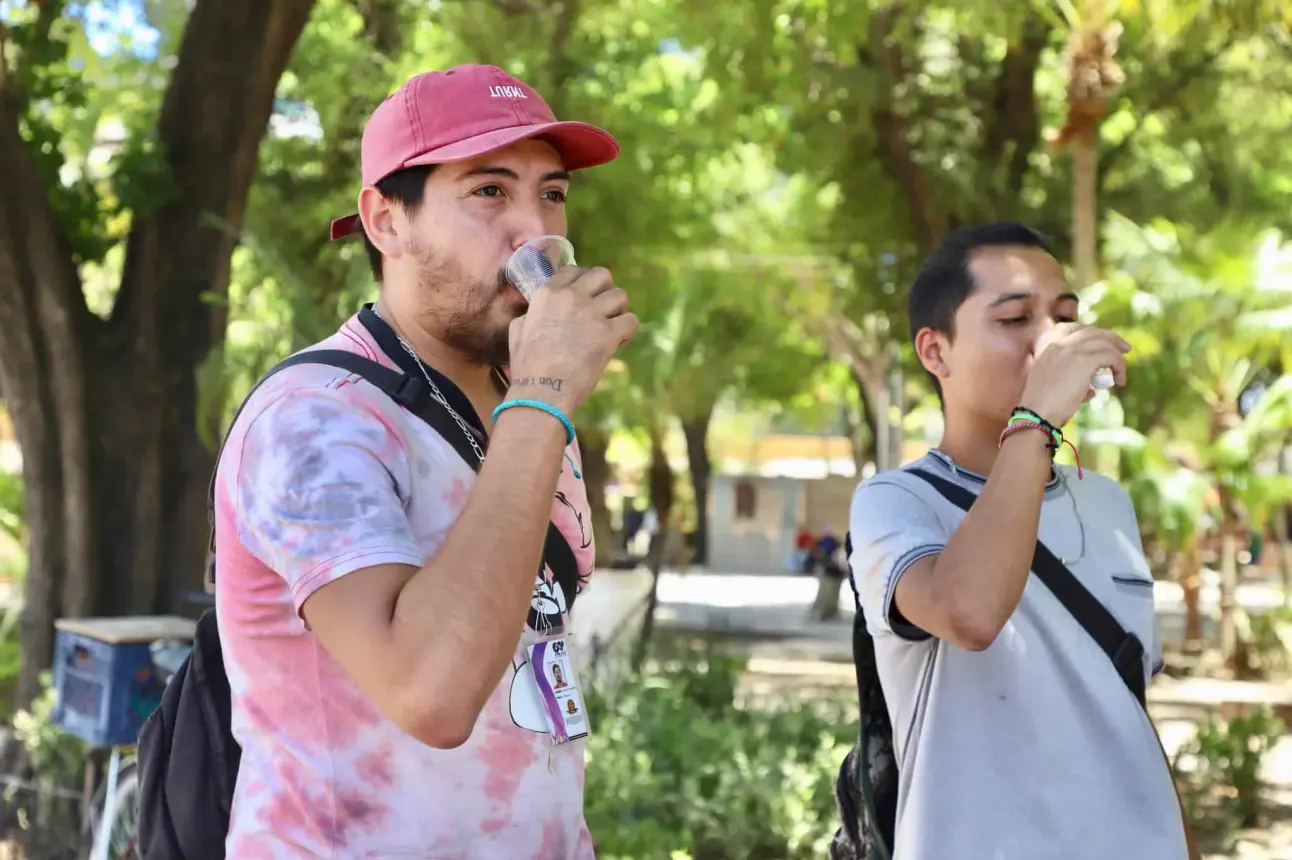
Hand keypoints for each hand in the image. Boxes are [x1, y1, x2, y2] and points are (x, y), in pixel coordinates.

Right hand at [506, 266, 638, 415]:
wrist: (542, 391)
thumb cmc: (527, 367)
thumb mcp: (518, 331)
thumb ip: (530, 315)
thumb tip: (532, 314)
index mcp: (548, 293)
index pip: (574, 270)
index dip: (584, 283)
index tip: (586, 298)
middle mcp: (571, 297)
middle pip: (602, 275)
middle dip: (605, 291)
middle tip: (602, 311)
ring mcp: (591, 313)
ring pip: (620, 295)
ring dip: (619, 311)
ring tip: (612, 327)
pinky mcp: (608, 333)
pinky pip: (631, 320)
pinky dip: (628, 331)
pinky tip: (618, 342)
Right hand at [1019, 322, 1130, 427]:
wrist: (1036, 413)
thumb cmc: (1041, 405)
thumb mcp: (1050, 382)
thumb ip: (1069, 378)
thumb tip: (1091, 389)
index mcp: (1047, 346)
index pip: (1070, 327)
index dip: (1090, 332)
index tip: (1102, 342)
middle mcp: (1059, 343)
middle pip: (1092, 331)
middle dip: (1111, 339)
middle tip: (1125, 349)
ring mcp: (1072, 350)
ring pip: (1105, 343)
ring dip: (1117, 356)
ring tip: (1121, 371)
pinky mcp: (1085, 361)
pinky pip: (1111, 357)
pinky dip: (1120, 368)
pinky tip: (1120, 382)